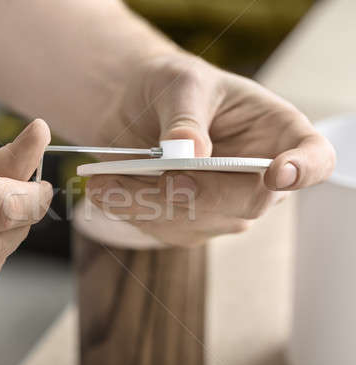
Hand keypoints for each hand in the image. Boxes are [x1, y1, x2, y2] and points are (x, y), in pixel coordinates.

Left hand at [88, 53, 334, 245]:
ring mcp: (224, 207)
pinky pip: (164, 230)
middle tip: (139, 175)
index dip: (304, 170)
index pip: (314, 160)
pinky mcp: (189, 223)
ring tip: (101, 182)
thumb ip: (186, 115)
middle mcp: (258, 179)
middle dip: (187, 194)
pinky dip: (130, 212)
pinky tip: (104, 191)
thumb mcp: (181, 83)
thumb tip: (191, 152)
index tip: (278, 173)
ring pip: (196, 224)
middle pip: (243, 204)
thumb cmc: (172, 86)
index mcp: (277, 134)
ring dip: (145, 205)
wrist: (138, 108)